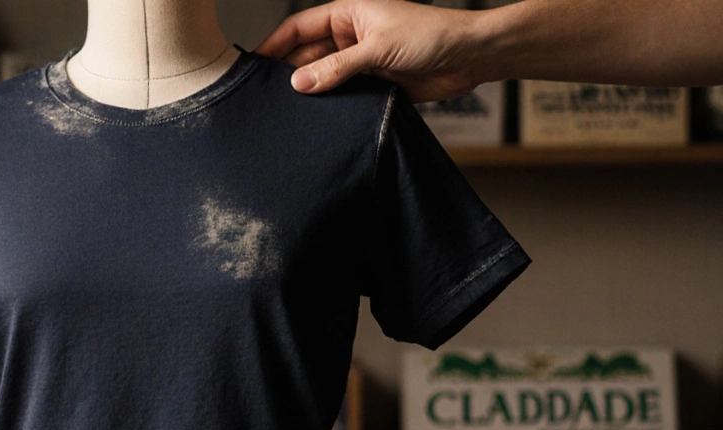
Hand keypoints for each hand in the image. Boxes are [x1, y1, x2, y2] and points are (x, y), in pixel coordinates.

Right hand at [255, 0, 483, 102]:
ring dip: (312, 94)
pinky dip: (333, 109)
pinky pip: (345, 98)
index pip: (298, 28)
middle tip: (267, 98)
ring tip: (289, 114)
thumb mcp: (378, 47)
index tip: (252, 65)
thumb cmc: (432, 34)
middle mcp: (350, 38)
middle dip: (289, 74)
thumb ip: (337, 67)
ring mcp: (361, 63)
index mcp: (347, 15)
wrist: (470, 57)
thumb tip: (299, 82)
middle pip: (307, 56)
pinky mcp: (374, 86)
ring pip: (325, 80)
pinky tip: (320, 122)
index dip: (274, 45)